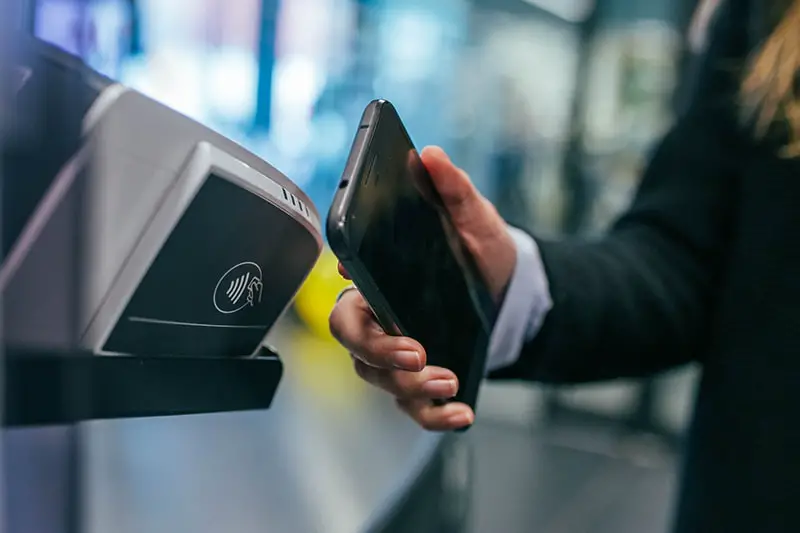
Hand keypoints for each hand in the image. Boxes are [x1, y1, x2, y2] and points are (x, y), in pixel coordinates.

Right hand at [328, 146, 516, 430]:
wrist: (511, 292)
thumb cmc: (481, 254)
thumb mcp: (476, 219)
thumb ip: (454, 190)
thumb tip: (432, 157)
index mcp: (382, 281)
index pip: (347, 291)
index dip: (350, 297)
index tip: (361, 283)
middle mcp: (381, 320)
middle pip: (353, 342)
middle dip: (379, 351)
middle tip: (417, 353)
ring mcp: (399, 354)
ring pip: (380, 379)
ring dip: (411, 386)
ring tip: (450, 380)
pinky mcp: (423, 381)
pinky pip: (414, 407)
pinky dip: (434, 416)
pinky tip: (461, 413)